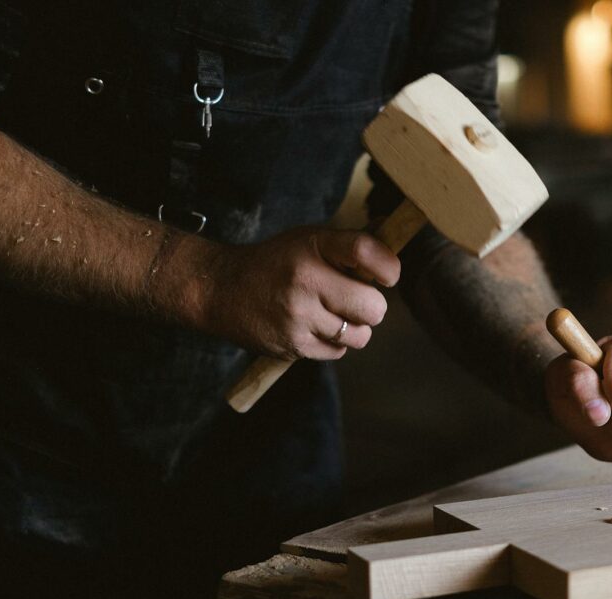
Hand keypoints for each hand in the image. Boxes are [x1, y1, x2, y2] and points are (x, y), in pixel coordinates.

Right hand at [207, 227, 399, 359]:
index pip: (365, 252)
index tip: (387, 275)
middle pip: (374, 308)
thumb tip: (391, 234)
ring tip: (331, 313)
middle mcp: (305, 281)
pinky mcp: (292, 346)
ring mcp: (298, 317)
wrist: (220, 290)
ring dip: (353, 328)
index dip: (388, 267)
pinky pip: (337, 352)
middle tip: (355, 299)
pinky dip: (333, 343)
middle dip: (372, 307)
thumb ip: (350, 244)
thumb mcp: (309, 239)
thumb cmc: (276, 262)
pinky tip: (314, 326)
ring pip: (360, 336)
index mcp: (313, 246)